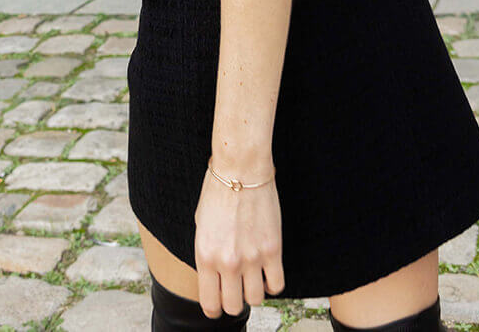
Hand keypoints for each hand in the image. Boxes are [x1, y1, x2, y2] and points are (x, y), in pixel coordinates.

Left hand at [193, 158, 283, 318]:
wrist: (240, 168)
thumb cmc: (218, 191)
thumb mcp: (201, 225)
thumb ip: (207, 253)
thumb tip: (213, 275)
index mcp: (205, 256)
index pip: (210, 303)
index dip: (214, 308)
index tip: (218, 303)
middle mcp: (228, 262)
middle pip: (234, 307)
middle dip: (233, 302)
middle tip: (235, 290)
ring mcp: (252, 258)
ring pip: (257, 300)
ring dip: (254, 292)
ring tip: (251, 278)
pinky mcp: (273, 250)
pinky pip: (277, 285)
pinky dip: (272, 283)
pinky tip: (267, 271)